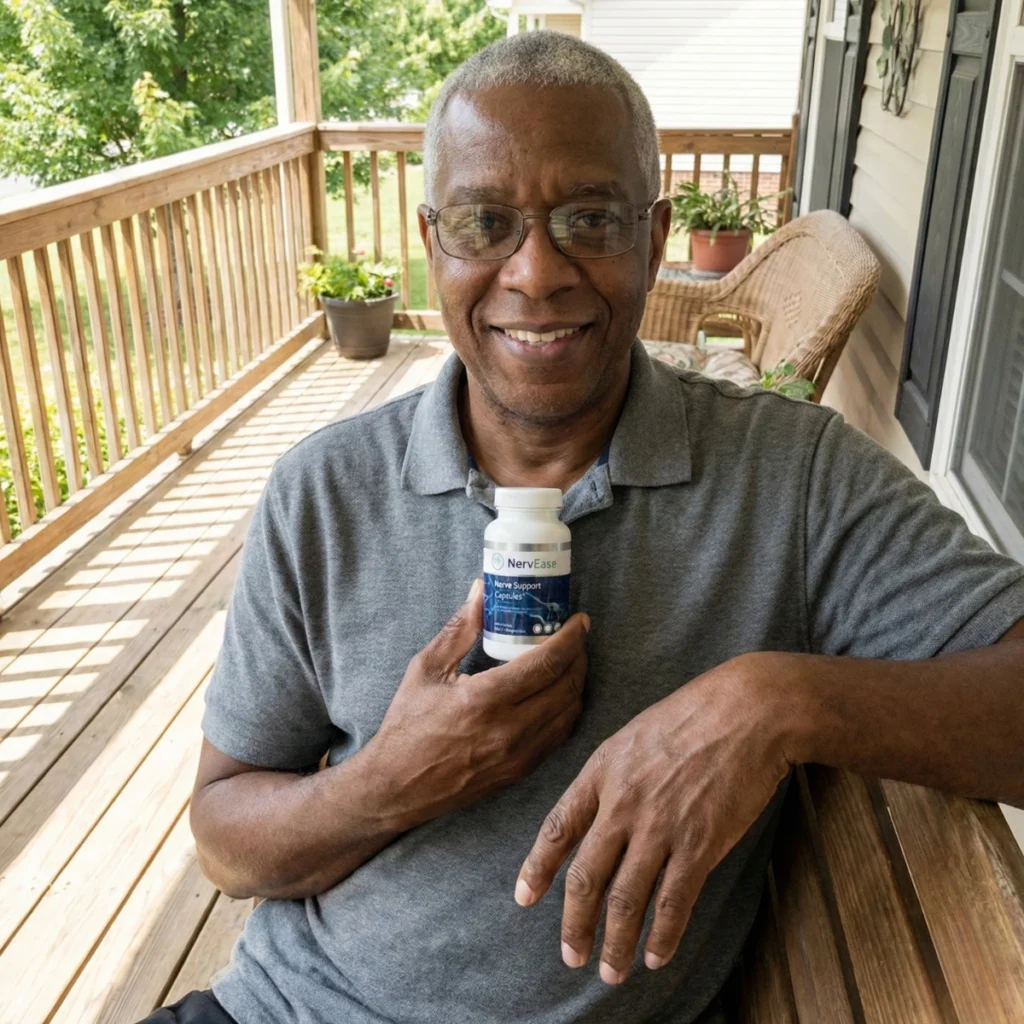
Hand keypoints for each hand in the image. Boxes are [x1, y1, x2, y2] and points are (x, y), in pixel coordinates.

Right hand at [371, 578, 589, 824]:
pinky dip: (566, 710)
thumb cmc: (407, 725)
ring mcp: (519, 755)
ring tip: (570, 662)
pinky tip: (557, 694)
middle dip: (579, 655)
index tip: (579, 621)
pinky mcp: (521, 771)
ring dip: (576, 682)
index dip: (571, 637)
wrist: (397, 786)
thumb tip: (481, 591)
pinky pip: (559, 736)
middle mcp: (509, 729)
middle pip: (568, 685)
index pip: (548, 662)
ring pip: (569, 712)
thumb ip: (459, 629)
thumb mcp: (426, 669)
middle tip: (576, 637)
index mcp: (484, 699)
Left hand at [514, 652, 794, 983]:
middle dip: (575, 924)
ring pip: (625, 900)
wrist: (747, 710)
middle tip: (570, 955)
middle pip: (586, 876)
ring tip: (610, 971)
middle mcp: (622, 803)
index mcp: (602, 771)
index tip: (524, 897)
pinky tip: (655, 957)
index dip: (538, 867)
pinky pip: (673, 902)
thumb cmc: (694, 715)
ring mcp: (660, 825)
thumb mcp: (634, 734)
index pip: (558, 828)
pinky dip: (662, 936)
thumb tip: (601, 813)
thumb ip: (613, 775)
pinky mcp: (699, 843)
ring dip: (615, 943)